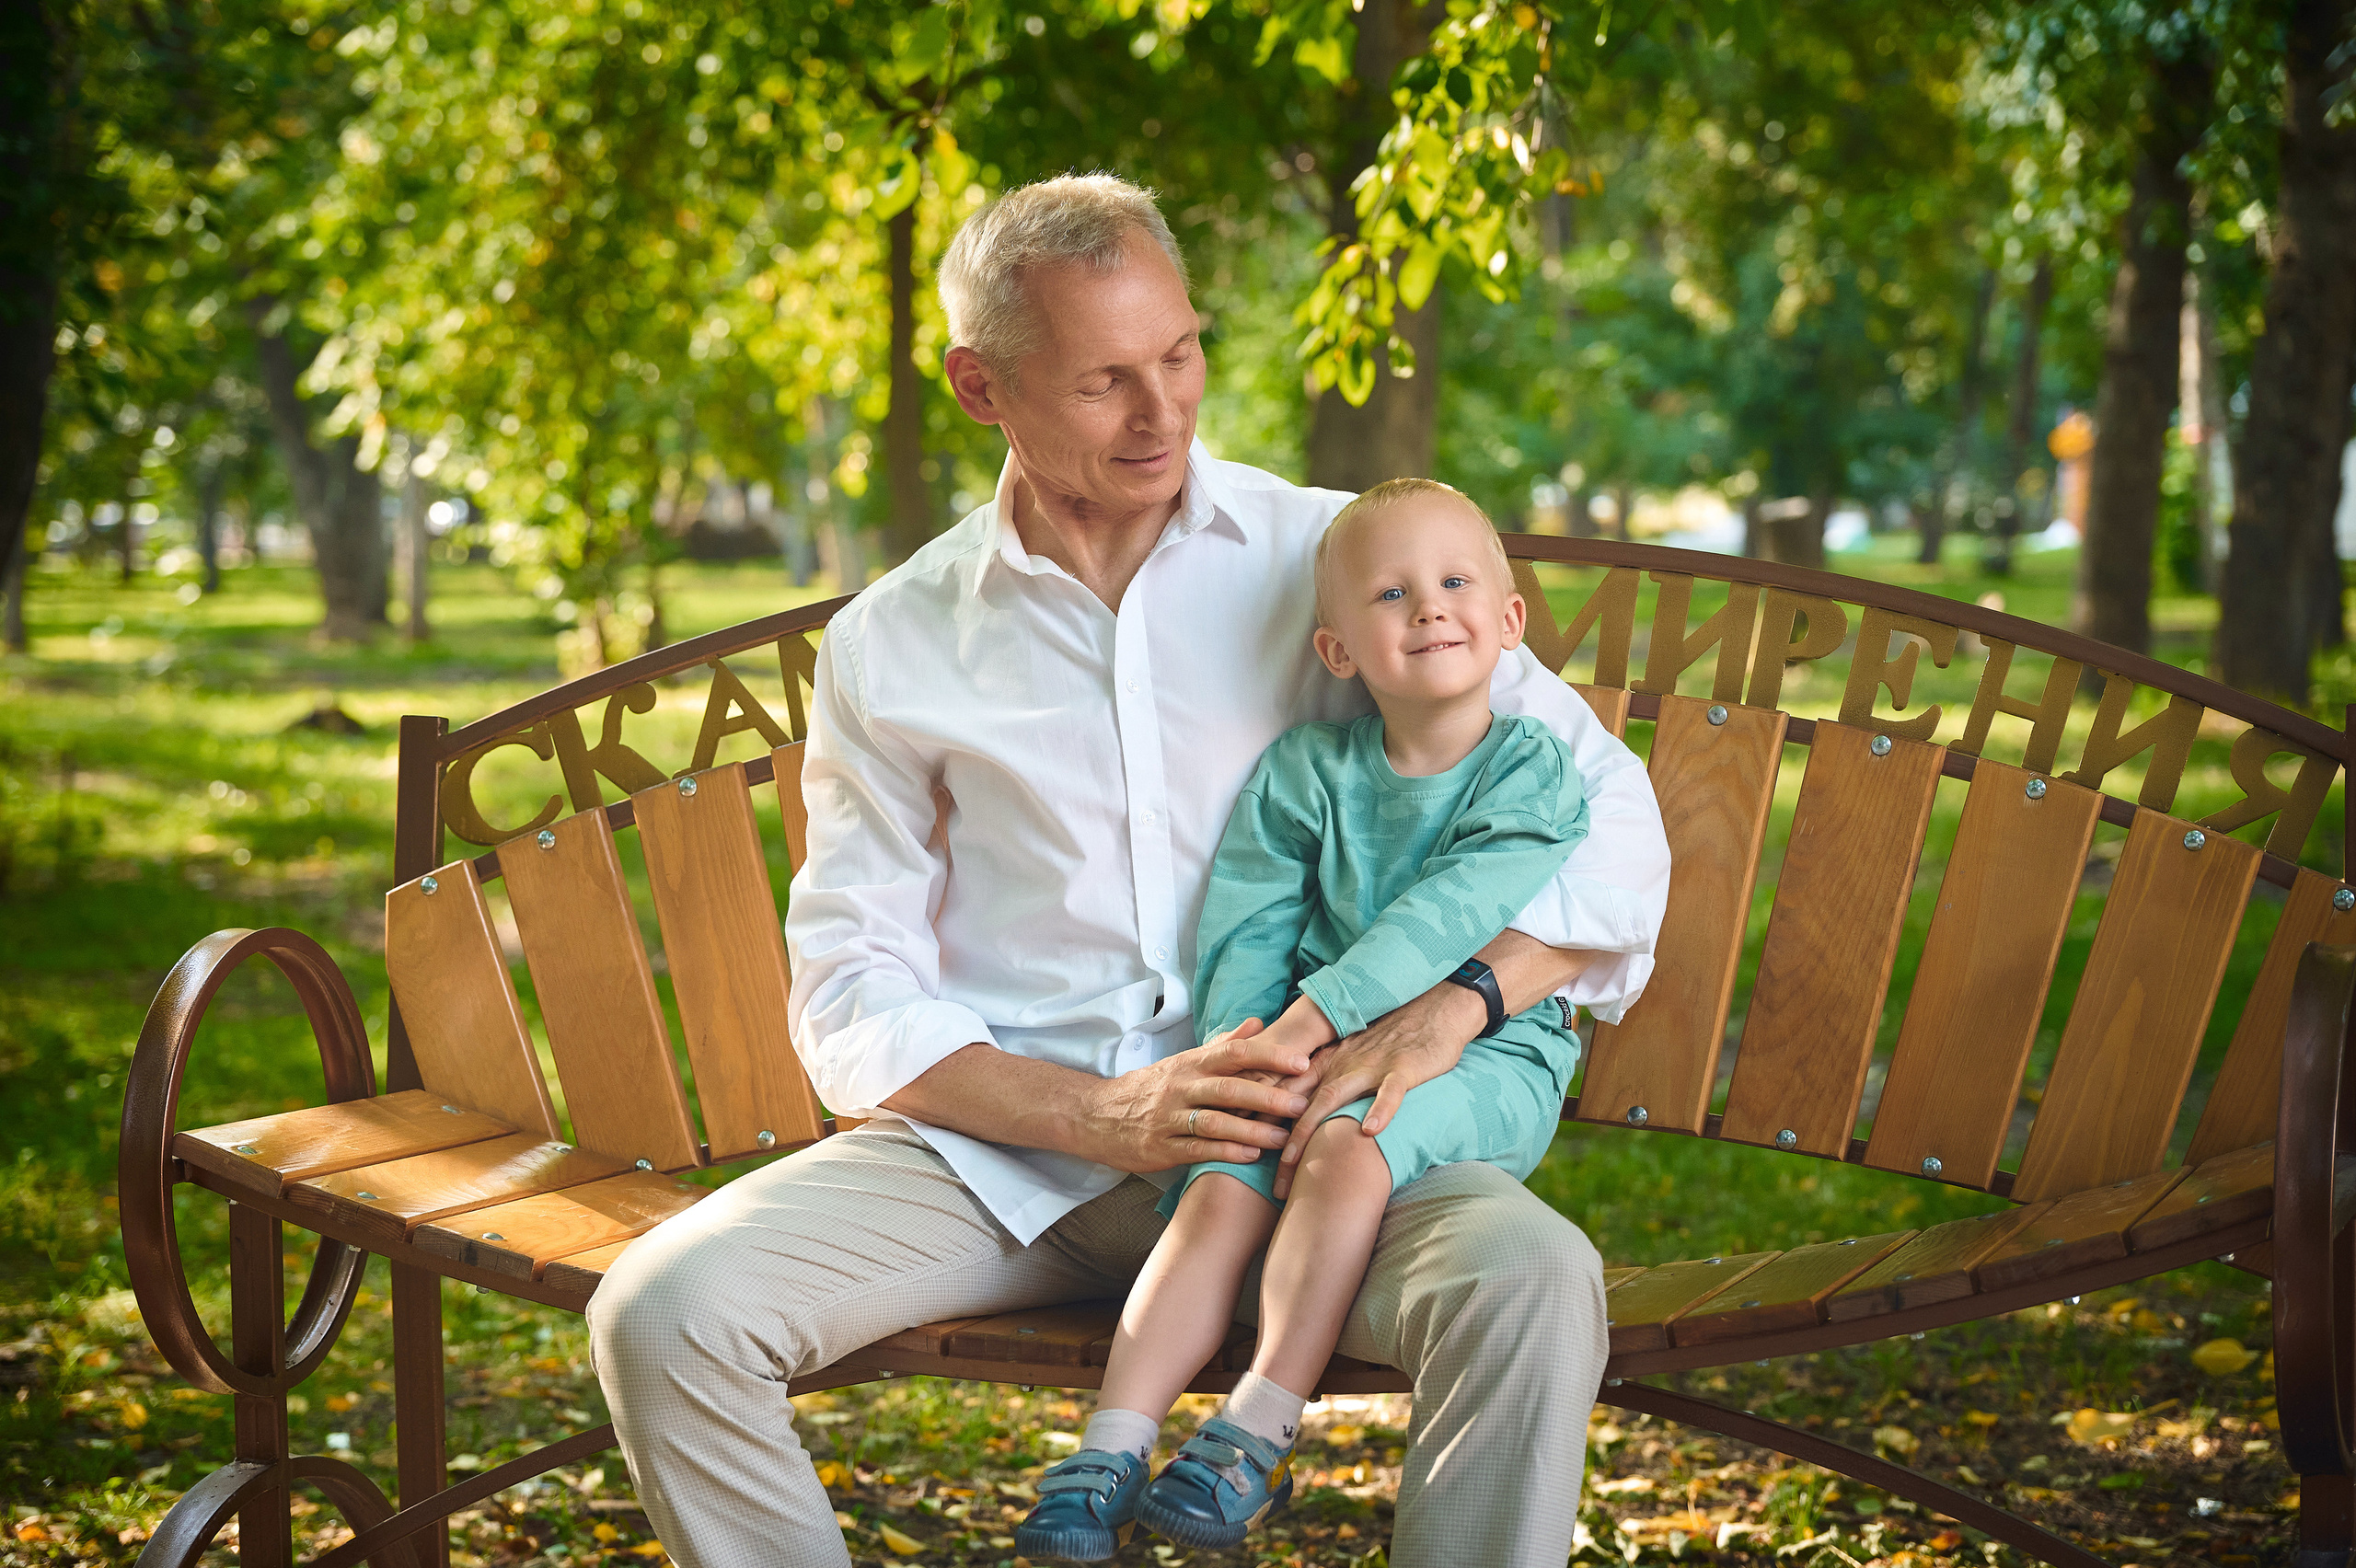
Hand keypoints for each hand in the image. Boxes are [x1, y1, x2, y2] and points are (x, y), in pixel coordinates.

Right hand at [1081, 1018, 1313, 1173]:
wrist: (1096, 1115)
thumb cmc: (1150, 1088)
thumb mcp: (1183, 1061)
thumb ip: (1223, 1045)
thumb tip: (1259, 1023)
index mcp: (1190, 1064)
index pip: (1234, 1053)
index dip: (1268, 1056)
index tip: (1301, 1061)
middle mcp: (1181, 1088)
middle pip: (1228, 1089)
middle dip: (1268, 1097)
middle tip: (1302, 1104)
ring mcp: (1169, 1118)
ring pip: (1215, 1122)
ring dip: (1253, 1130)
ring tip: (1285, 1137)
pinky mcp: (1161, 1148)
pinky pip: (1197, 1150)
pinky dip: (1226, 1152)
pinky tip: (1251, 1155)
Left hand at [1270, 984, 1484, 1198]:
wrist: (1434, 1009)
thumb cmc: (1393, 1039)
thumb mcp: (1352, 1059)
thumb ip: (1329, 1084)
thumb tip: (1306, 1120)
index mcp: (1326, 1063)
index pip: (1285, 1098)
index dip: (1261, 1126)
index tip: (1243, 1159)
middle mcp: (1340, 1064)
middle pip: (1302, 1106)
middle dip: (1282, 1145)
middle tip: (1272, 1186)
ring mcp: (1370, 1065)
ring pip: (1333, 1098)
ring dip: (1311, 1131)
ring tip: (1295, 1164)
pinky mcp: (1403, 1067)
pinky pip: (1389, 1091)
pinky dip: (1379, 1110)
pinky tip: (1369, 1132)